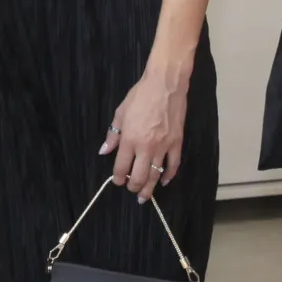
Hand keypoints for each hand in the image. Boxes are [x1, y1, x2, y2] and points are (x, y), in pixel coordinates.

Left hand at [103, 62, 188, 199]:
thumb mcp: (120, 113)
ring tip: (144, 196)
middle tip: (132, 190)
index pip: (122, 167)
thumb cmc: (140, 96)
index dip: (118, 178)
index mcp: (130, 139)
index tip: (118, 181)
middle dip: (133, 187)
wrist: (165, 85)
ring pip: (156, 175)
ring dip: (149, 188)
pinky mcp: (177, 143)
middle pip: (139, 176)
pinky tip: (164, 181)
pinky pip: (173, 165)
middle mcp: (146, 147)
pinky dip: (169, 176)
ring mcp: (163, 147)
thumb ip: (113, 135)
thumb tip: (104, 152)